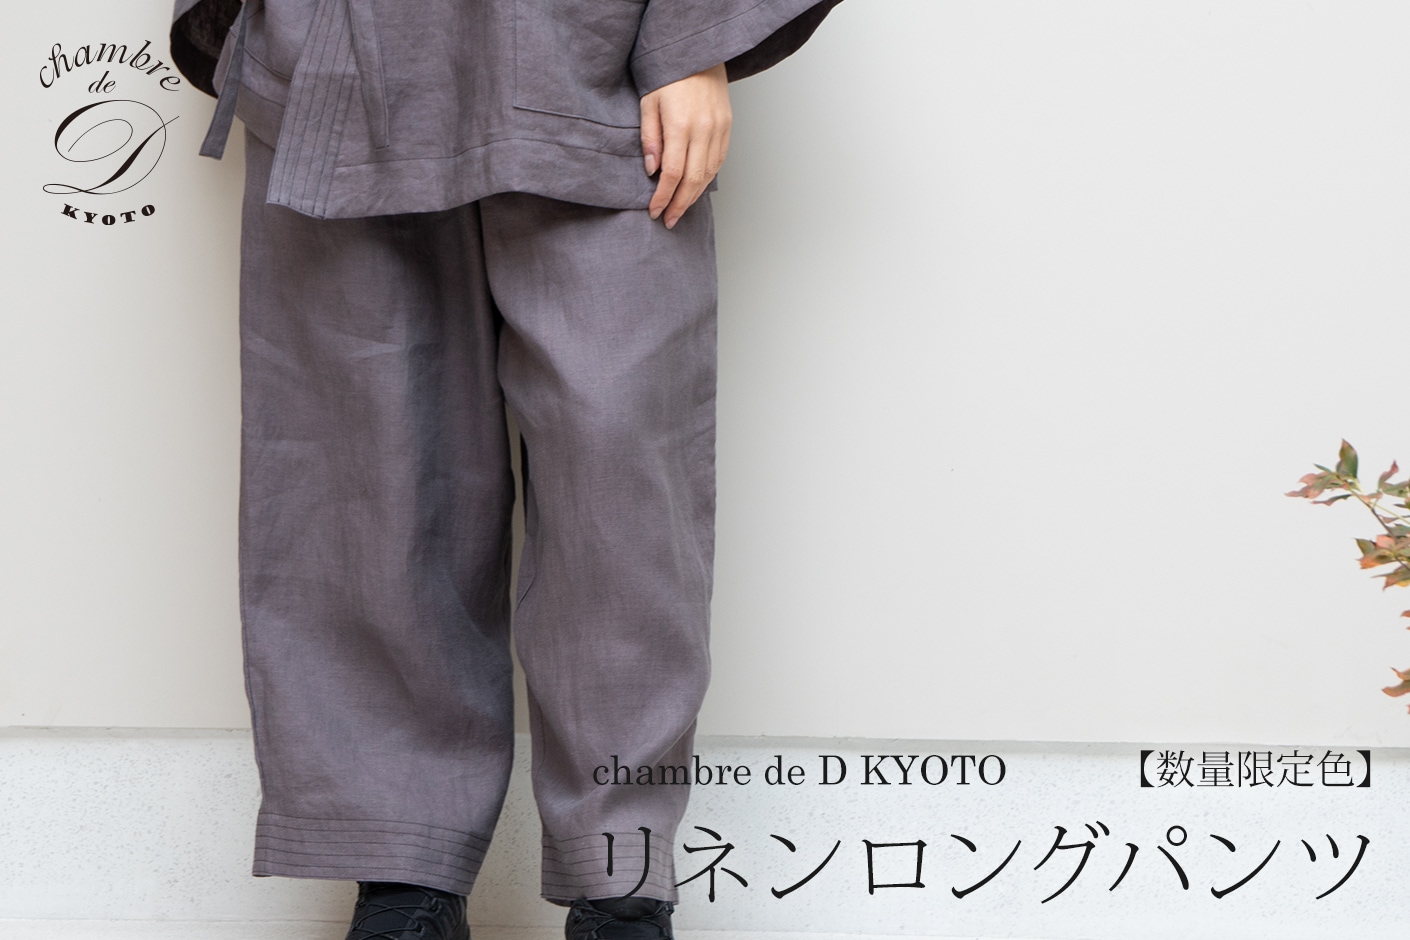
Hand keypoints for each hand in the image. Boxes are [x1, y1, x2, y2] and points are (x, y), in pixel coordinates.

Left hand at [639, 63, 731, 228]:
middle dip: (679, 204)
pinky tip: (697, 189)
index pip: (673, 173)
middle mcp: (704, 129)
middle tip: (668, 220)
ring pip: (709, 174)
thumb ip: (650, 138)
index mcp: (681, 124)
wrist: (697, 52)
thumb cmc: (668, 75)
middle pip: (693, 180)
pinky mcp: (728, 126)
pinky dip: (707, 179)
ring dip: (694, 196)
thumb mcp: (648, 103)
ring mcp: (719, 128)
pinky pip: (719, 161)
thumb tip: (652, 171)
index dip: (663, 197)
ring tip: (680, 209)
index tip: (654, 211)